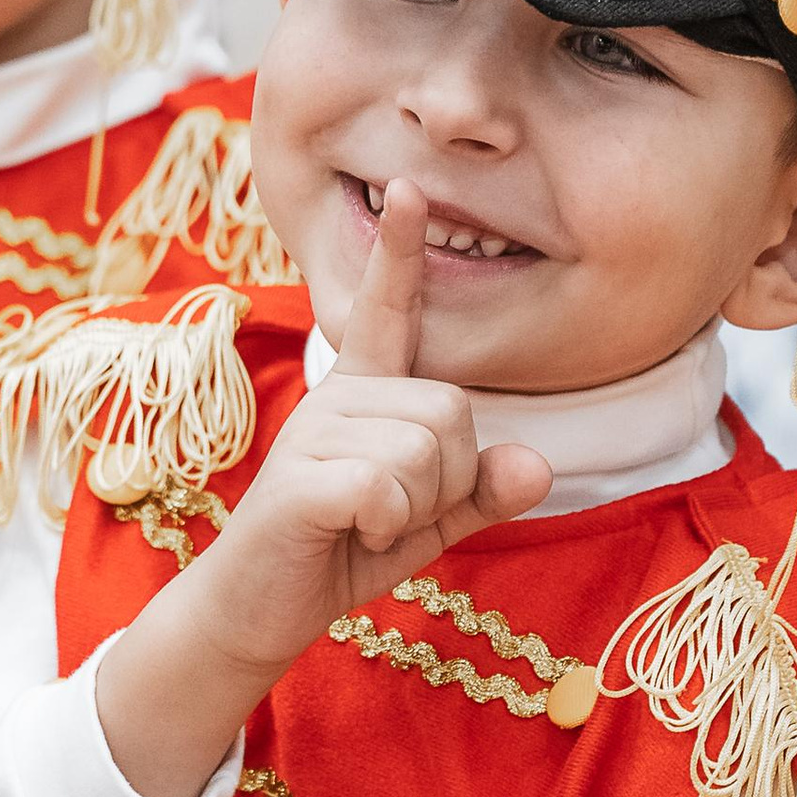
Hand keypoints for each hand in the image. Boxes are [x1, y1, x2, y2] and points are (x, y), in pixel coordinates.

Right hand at [97, 180, 552, 796]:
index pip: (389, 313)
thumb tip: (537, 465)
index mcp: (366, 396)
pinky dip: (387, 525)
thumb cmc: (340, 553)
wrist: (260, 611)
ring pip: (425, 452)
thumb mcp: (426, 522)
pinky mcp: (299, 479)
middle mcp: (338, 398)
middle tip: (394, 512)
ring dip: (415, 508)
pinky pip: (386, 488)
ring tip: (368, 525)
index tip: (408, 186)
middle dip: (447, 479)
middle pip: (451, 410)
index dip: (401, 254)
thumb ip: (480, 491)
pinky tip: (352, 533)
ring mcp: (314, 432)